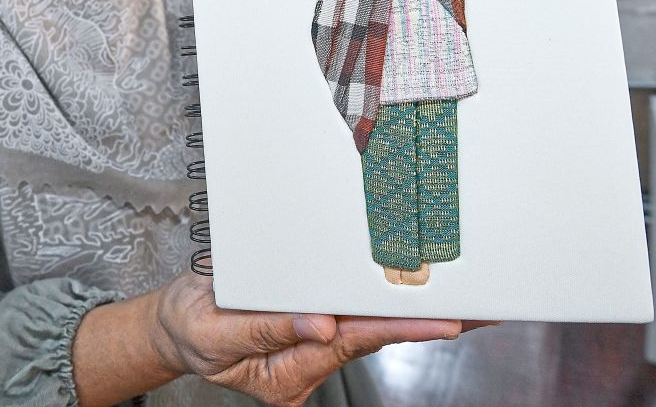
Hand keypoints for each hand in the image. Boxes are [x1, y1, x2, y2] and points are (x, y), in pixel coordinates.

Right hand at [150, 272, 463, 406]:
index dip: (402, 328)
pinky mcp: (308, 312)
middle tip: (482, 308)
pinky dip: (382, 294)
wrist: (173, 324)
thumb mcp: (216, 333)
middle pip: (376, 333)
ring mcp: (310, 336)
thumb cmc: (192, 330)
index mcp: (289, 371)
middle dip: (429, 321)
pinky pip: (349, 303)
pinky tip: (411, 284)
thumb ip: (266, 329)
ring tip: (464, 293)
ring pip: (369, 318)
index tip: (447, 323)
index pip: (355, 344)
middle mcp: (310, 355)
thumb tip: (320, 325)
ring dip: (414, 307)